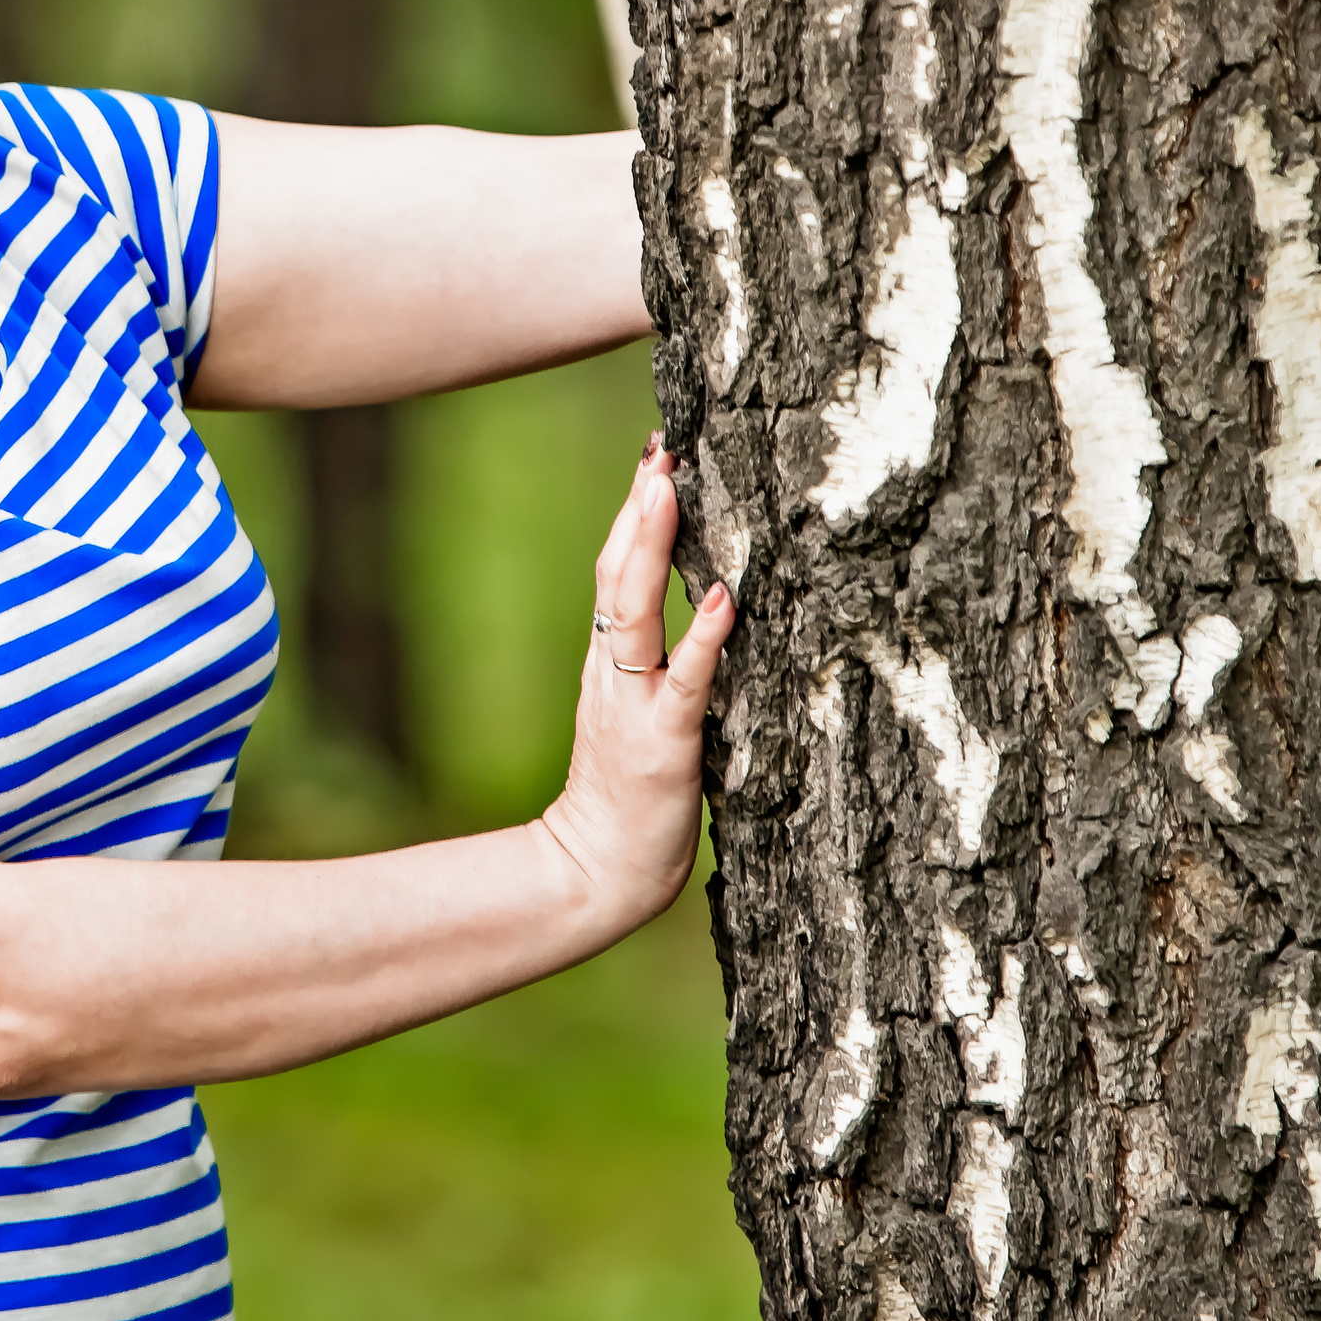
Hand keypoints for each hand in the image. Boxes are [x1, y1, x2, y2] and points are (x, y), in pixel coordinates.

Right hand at [536, 439, 733, 951]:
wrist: (596, 871)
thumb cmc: (629, 794)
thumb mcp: (635, 712)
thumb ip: (656, 661)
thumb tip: (700, 602)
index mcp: (609, 662)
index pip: (614, 571)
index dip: (632, 512)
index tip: (657, 453)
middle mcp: (613, 673)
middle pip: (615, 575)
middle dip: (637, 508)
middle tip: (660, 449)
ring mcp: (635, 706)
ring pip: (634, 613)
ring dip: (651, 548)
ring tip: (670, 491)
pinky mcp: (663, 745)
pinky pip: (685, 683)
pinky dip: (704, 638)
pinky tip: (724, 599)